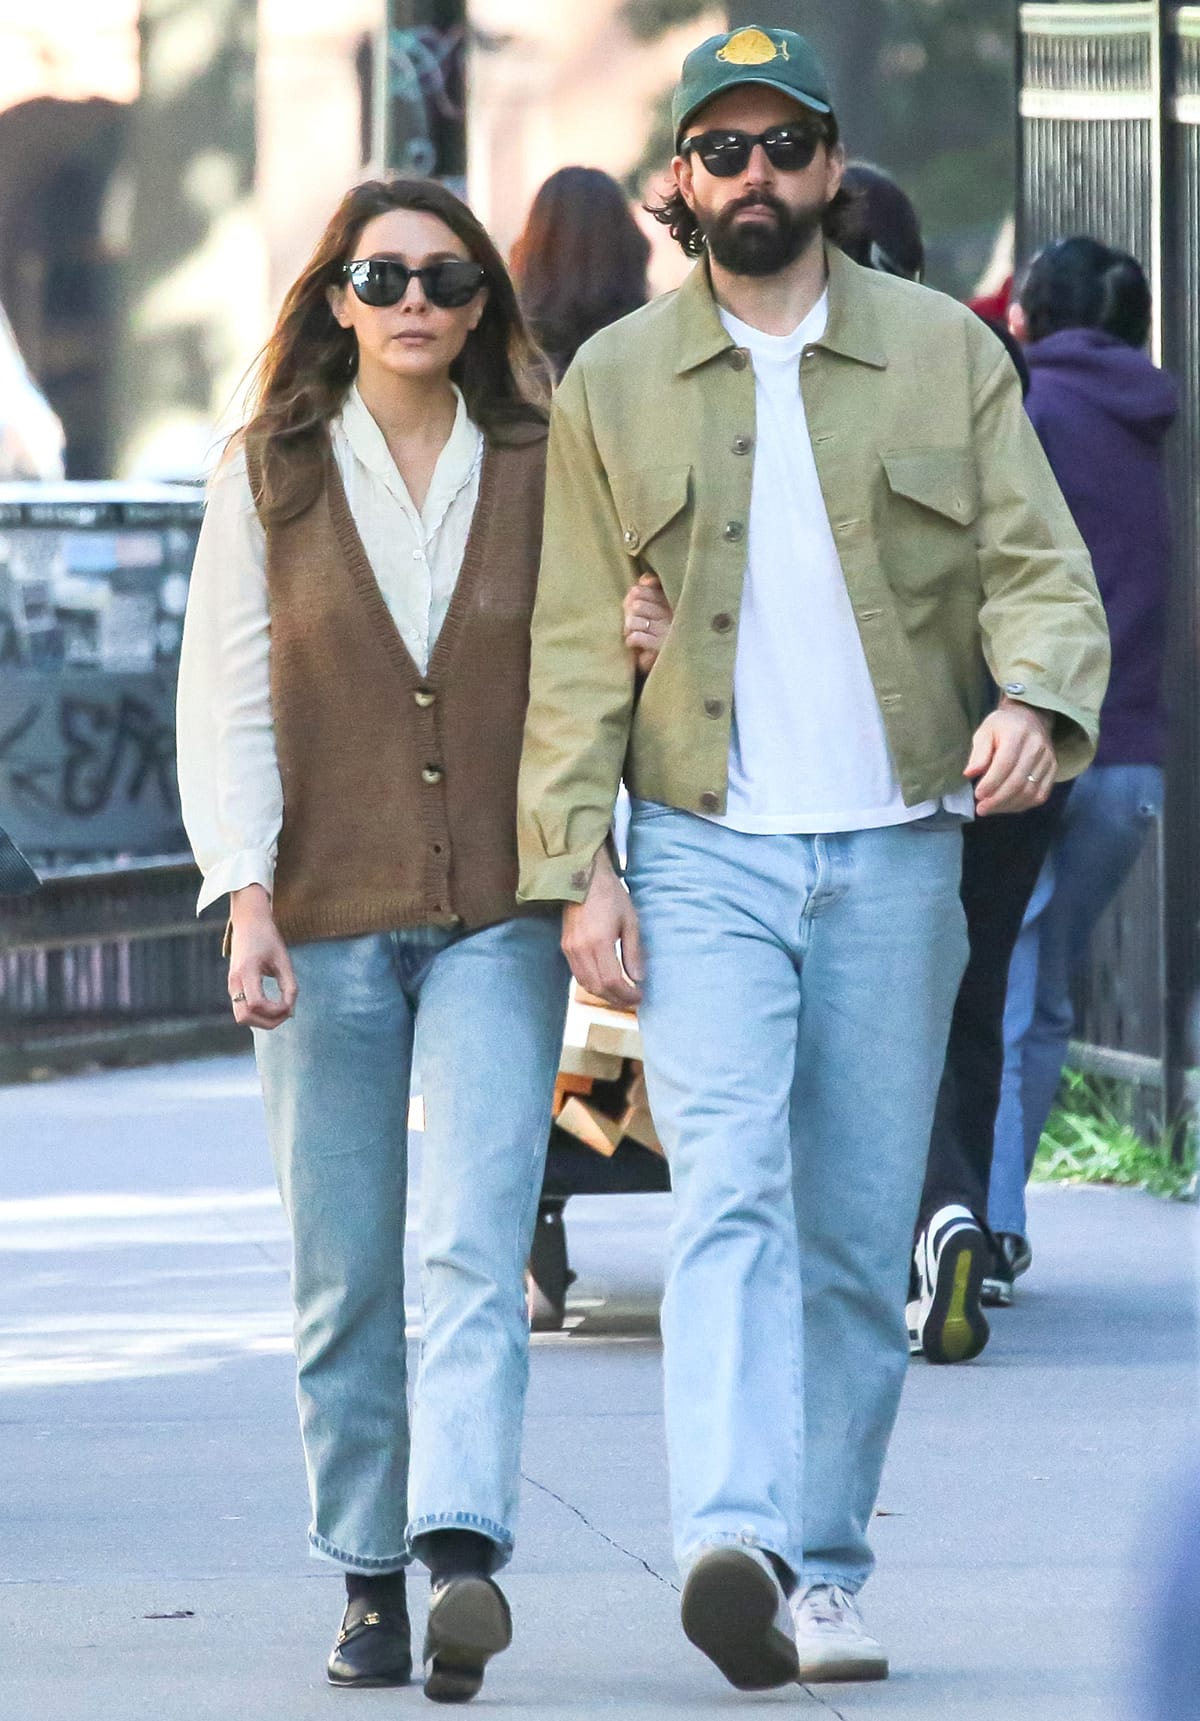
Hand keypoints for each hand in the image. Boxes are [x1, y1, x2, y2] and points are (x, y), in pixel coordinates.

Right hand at [228, 884, 298, 1029]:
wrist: (248, 922)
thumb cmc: (268, 938)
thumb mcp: (283, 959)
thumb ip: (289, 985)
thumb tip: (290, 1010)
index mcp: (246, 971)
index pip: (257, 1004)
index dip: (275, 1010)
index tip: (290, 1004)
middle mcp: (234, 981)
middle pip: (244, 1017)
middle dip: (267, 1022)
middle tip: (287, 1013)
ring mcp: (231, 985)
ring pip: (242, 1017)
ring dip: (262, 1020)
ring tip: (282, 1011)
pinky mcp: (234, 986)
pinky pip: (243, 1009)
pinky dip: (258, 1014)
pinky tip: (274, 1006)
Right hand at [561, 845, 643, 1008]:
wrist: (583, 877)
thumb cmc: (611, 895)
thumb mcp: (630, 921)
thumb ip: (634, 951)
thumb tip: (638, 979)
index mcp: (599, 941)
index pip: (612, 981)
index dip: (627, 994)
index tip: (640, 996)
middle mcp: (581, 949)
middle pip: (597, 987)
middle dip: (616, 999)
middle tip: (632, 1000)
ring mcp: (570, 948)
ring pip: (585, 984)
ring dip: (604, 994)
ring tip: (621, 995)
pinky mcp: (565, 946)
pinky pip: (578, 974)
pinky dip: (592, 984)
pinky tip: (605, 983)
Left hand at [622, 574, 673, 674]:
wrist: (688, 664)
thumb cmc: (670, 634)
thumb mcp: (665, 609)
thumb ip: (652, 591)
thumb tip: (643, 580)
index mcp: (673, 601)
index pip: (646, 587)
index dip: (636, 594)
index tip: (635, 602)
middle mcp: (672, 613)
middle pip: (637, 604)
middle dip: (629, 613)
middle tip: (632, 622)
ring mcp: (667, 630)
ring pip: (634, 620)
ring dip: (629, 628)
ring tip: (633, 633)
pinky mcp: (661, 647)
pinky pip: (636, 637)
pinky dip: (631, 640)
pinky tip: (633, 643)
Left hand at [965, 698, 1056, 816]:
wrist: (1031, 719)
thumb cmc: (1002, 727)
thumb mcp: (984, 732)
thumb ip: (978, 753)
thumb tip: (970, 774)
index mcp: (1017, 734)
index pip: (1005, 764)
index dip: (991, 783)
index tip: (977, 795)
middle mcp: (1037, 747)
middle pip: (1018, 781)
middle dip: (997, 799)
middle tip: (981, 809)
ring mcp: (1048, 760)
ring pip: (1030, 792)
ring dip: (1008, 805)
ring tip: (990, 809)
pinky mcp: (1053, 770)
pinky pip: (1040, 795)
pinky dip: (1022, 805)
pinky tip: (1006, 807)